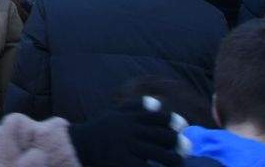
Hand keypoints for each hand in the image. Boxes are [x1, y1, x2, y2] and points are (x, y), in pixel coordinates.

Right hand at [68, 96, 188, 166]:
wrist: (77, 146)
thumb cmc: (101, 130)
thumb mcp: (115, 113)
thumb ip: (136, 107)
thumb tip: (159, 103)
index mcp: (129, 117)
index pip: (156, 117)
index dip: (172, 121)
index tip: (183, 125)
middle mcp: (129, 130)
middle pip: (161, 135)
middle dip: (177, 142)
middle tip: (187, 148)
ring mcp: (126, 147)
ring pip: (158, 154)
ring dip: (172, 159)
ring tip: (179, 163)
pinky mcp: (121, 163)